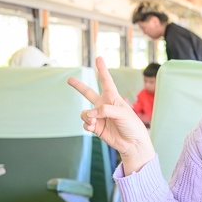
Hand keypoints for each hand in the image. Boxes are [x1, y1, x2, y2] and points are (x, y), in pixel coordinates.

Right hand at [68, 57, 155, 173]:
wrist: (132, 143)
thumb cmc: (131, 125)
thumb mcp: (122, 113)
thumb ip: (104, 110)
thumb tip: (89, 114)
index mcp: (113, 98)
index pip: (106, 81)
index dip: (102, 69)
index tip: (99, 58)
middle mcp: (104, 105)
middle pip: (88, 93)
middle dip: (78, 86)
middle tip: (69, 79)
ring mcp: (98, 116)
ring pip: (84, 113)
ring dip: (86, 116)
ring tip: (93, 121)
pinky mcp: (95, 127)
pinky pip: (85, 123)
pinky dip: (86, 125)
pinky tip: (92, 127)